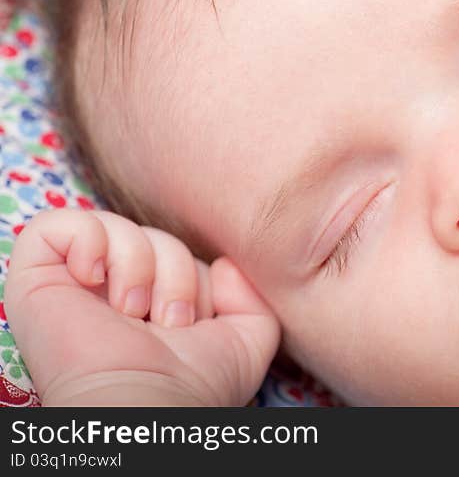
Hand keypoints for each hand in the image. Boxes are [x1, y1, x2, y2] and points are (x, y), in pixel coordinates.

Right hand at [4, 209, 279, 405]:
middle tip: (165, 322)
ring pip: (115, 226)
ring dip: (137, 267)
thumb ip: (252, 296)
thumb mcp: (248, 339)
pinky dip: (87, 241)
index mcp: (150, 301)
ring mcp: (71, 283)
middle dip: (174, 274)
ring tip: (132, 312)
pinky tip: (93, 278)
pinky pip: (58, 223)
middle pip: (155, 237)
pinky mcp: (36, 278)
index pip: (179, 252)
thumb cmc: (195, 383)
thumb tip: (224, 264)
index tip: (193, 323)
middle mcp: (109, 290)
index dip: (195, 277)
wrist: (148, 404)